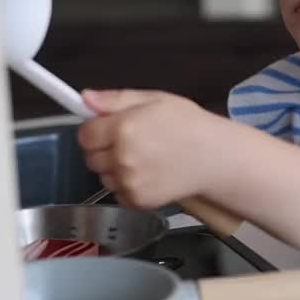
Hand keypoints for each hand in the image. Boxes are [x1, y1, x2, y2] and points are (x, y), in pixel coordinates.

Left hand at [76, 89, 222, 209]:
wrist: (216, 158)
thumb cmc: (189, 124)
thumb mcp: (155, 99)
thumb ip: (116, 99)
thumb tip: (84, 98)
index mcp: (124, 128)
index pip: (84, 135)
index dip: (94, 131)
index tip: (109, 129)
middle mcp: (122, 158)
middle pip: (90, 158)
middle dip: (103, 150)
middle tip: (130, 143)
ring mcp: (130, 182)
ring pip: (103, 177)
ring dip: (114, 170)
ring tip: (142, 160)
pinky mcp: (138, 201)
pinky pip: (118, 193)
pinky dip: (127, 186)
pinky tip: (148, 175)